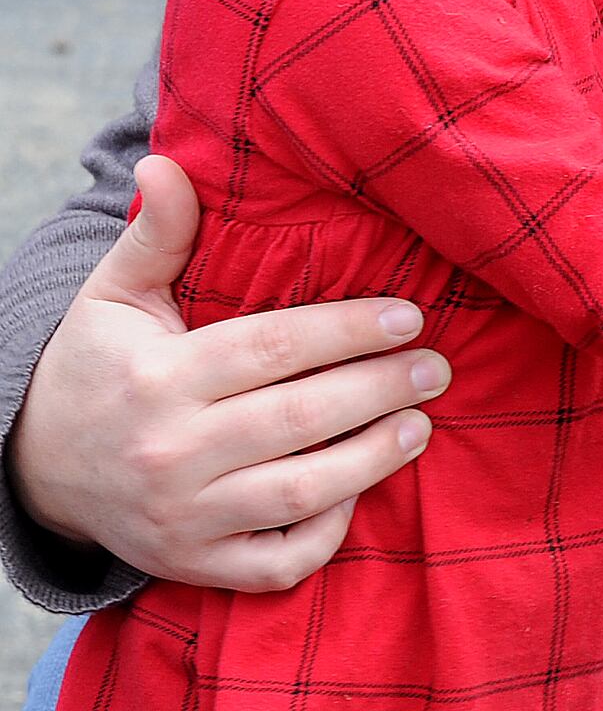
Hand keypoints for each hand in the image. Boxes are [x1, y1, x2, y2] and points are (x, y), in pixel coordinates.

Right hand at [7, 155, 452, 592]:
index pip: (273, 348)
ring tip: (421, 423)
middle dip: (380, 389)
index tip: (410, 314)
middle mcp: (169, 453)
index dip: (349, 330)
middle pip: (299, 418)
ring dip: (373, 459)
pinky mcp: (192, 565)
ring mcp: (182, 519)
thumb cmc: (98, 363)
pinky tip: (362, 490)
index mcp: (159, 377)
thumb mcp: (114, 294)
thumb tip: (164, 163)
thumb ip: (155, 233)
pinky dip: (324, 534)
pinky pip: (273, 563)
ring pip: (297, 493)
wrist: (37, 468)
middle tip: (437, 366)